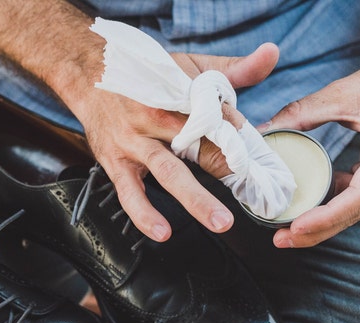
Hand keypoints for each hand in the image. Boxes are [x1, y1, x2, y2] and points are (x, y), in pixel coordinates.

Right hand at [0, 1, 278, 240]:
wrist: (87, 72)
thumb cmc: (142, 75)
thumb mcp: (186, 67)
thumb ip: (231, 69)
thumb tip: (272, 54)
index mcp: (179, 94)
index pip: (218, 117)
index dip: (240, 138)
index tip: (262, 161)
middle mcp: (156, 117)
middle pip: (198, 144)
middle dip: (227, 168)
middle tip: (253, 192)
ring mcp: (134, 141)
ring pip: (168, 171)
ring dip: (195, 198)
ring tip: (219, 222)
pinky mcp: (115, 162)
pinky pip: (130, 193)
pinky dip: (144, 213)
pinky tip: (162, 232)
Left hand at [263, 44, 359, 247]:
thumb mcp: (343, 93)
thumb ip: (301, 112)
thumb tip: (263, 130)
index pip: (358, 197)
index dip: (326, 217)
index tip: (296, 227)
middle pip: (355, 213)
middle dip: (317, 231)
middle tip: (281, 240)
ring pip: (356, 211)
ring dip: (323, 223)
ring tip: (287, 231)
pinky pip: (359, 201)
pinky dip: (334, 208)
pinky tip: (309, 210)